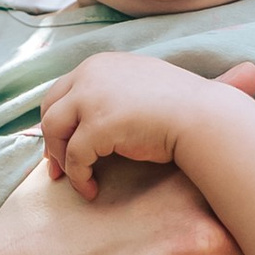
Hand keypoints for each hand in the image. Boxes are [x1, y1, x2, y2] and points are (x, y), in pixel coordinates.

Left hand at [40, 53, 222, 197]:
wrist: (203, 117)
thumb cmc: (182, 106)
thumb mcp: (139, 84)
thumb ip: (114, 91)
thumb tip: (99, 113)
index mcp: (99, 64)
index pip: (62, 92)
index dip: (58, 121)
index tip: (61, 146)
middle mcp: (89, 74)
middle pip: (50, 109)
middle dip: (51, 141)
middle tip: (57, 169)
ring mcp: (91, 98)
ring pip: (54, 131)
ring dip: (62, 160)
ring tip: (78, 180)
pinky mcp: (97, 126)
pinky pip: (75, 157)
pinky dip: (78, 177)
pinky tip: (91, 190)